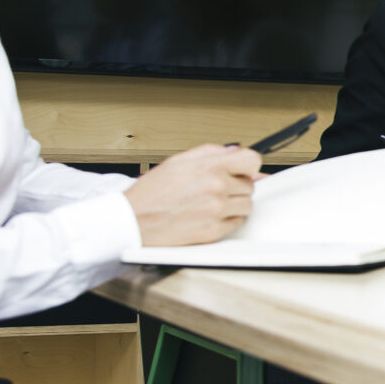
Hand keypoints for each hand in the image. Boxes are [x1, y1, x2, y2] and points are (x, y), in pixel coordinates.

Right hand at [125, 144, 260, 245]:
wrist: (133, 220)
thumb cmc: (151, 193)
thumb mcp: (178, 161)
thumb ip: (210, 153)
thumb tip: (234, 152)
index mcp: (209, 166)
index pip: (252, 160)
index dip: (248, 166)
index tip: (243, 170)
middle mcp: (216, 187)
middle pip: (250, 185)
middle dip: (236, 186)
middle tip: (215, 189)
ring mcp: (217, 211)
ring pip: (246, 205)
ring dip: (233, 204)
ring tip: (210, 203)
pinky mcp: (214, 231)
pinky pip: (236, 222)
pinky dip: (226, 220)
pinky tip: (207, 215)